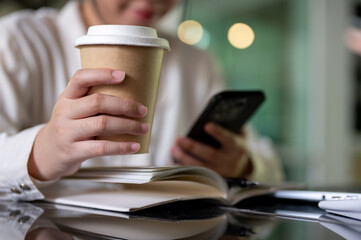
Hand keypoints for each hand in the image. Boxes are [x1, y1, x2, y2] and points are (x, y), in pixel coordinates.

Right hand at [28, 69, 148, 180]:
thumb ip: (93, 101)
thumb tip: (133, 96)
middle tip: (142, 110)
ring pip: (102, 124)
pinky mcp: (73, 152)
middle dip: (125, 105)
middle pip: (97, 102)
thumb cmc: (69, 127)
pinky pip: (102, 148)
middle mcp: (64, 112)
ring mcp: (67, 132)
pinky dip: (122, 147)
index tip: (123, 75)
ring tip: (143, 127)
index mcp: (67, 97)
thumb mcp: (73, 109)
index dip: (102, 74)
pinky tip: (135, 146)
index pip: (80, 78)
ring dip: (128, 126)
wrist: (47, 154)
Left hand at [171, 122, 252, 177]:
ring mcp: (221, 172)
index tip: (207, 125)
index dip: (218, 133)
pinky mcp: (213, 180)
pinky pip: (196, 175)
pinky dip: (184, 168)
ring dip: (184, 158)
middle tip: (179, 139)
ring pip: (201, 167)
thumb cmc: (235, 145)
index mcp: (237, 148)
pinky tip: (174, 160)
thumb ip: (230, 125)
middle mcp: (230, 162)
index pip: (228, 139)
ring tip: (173, 149)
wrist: (242, 168)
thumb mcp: (238, 134)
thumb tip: (215, 115)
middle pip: (210, 155)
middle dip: (193, 147)